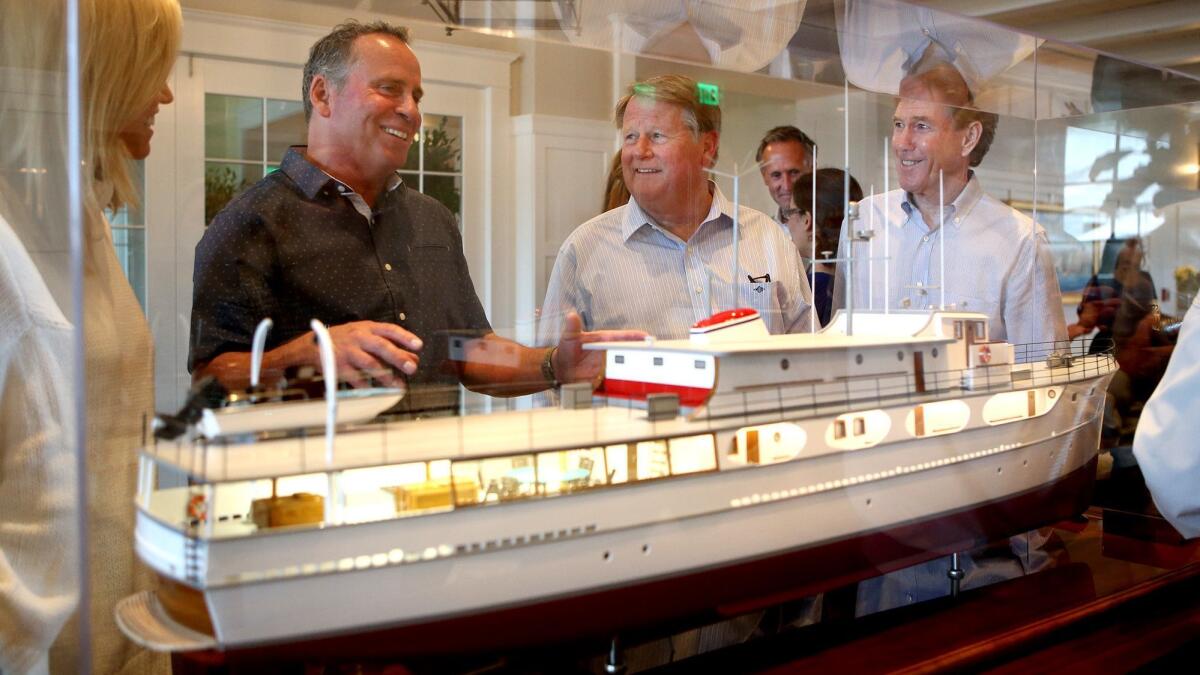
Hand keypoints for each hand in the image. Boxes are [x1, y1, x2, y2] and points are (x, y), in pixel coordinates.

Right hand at [299, 320, 422, 387]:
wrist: (313, 345)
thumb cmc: (345, 339)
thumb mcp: (365, 334)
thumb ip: (388, 344)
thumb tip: (413, 357)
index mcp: (367, 328)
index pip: (390, 330)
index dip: (405, 337)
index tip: (419, 345)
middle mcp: (358, 337)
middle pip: (381, 346)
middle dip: (398, 357)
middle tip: (412, 368)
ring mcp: (348, 351)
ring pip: (369, 363)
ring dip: (386, 376)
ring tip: (399, 385)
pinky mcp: (338, 366)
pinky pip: (355, 378)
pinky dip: (366, 385)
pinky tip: (376, 391)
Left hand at [552, 311, 647, 387]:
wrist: (561, 371)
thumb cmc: (567, 350)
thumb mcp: (568, 338)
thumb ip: (572, 328)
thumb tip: (571, 316)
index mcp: (603, 339)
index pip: (621, 337)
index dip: (634, 336)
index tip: (646, 337)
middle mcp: (609, 352)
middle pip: (628, 351)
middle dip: (641, 351)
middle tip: (653, 353)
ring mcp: (609, 365)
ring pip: (626, 365)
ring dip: (637, 367)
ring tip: (649, 369)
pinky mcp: (607, 378)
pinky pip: (619, 380)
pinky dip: (627, 382)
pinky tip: (635, 385)